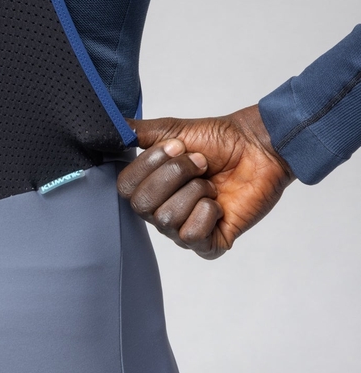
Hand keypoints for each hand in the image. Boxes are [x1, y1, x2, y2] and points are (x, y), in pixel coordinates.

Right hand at [116, 105, 294, 258]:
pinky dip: (208, 212)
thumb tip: (111, 128)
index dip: (150, 165)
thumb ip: (138, 133)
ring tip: (212, 184)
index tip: (178, 147)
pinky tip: (219, 204)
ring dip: (196, 191)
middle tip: (200, 164)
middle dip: (175, 175)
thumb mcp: (173, 131)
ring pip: (167, 219)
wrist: (261, 148)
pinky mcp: (207, 245)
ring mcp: (182, 232)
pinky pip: (191, 235)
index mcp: (148, 190)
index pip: (125, 188)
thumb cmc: (221, 141)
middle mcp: (160, 214)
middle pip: (142, 205)